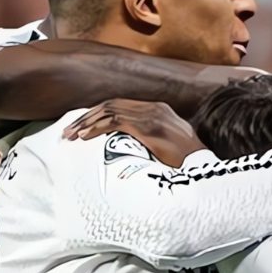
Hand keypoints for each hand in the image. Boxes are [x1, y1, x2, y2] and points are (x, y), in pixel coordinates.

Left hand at [63, 100, 203, 166]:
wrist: (202, 167)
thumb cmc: (187, 162)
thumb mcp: (169, 145)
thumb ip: (152, 139)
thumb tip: (134, 148)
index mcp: (158, 109)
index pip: (120, 105)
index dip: (97, 114)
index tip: (81, 127)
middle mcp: (154, 108)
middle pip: (111, 105)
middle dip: (87, 117)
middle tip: (68, 131)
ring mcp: (152, 116)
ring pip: (109, 111)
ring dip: (87, 123)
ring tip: (71, 135)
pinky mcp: (148, 128)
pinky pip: (115, 123)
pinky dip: (96, 129)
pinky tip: (84, 137)